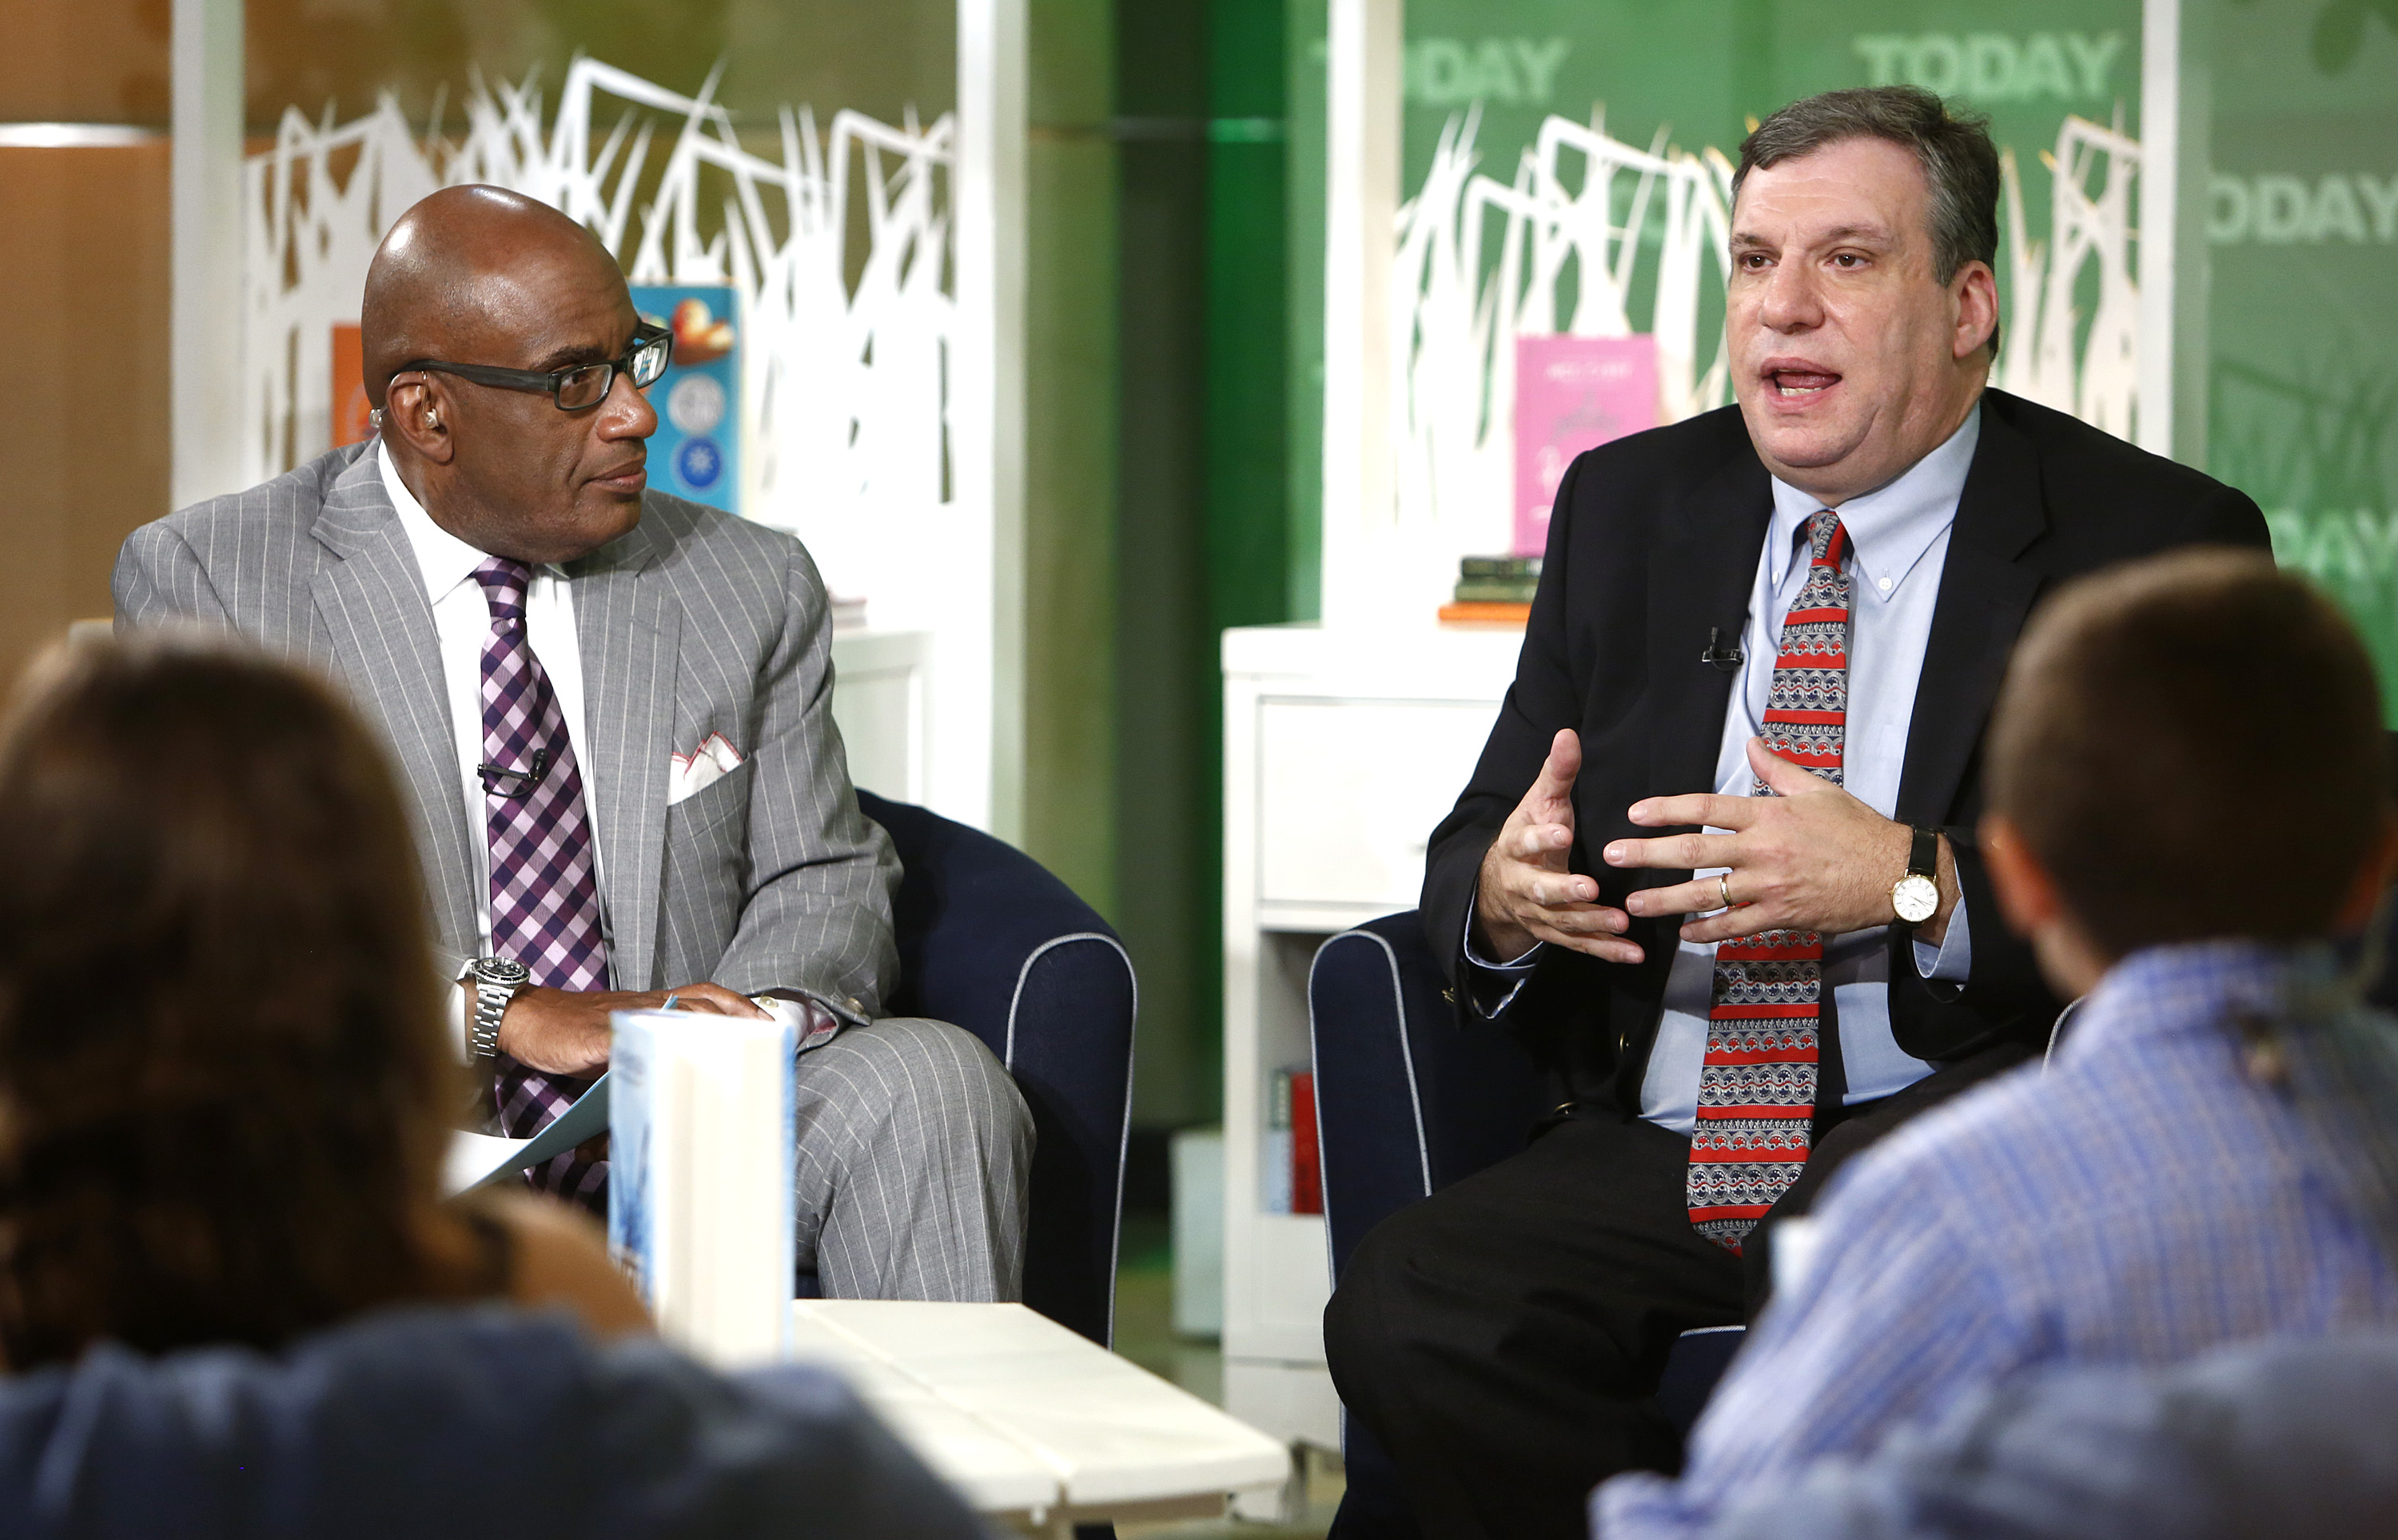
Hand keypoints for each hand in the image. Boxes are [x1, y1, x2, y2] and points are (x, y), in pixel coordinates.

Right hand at [491, 980, 768, 1075]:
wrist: (527, 1018)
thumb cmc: (574, 1032)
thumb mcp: (620, 1038)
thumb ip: (649, 1052)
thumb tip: (681, 1080)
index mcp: (652, 1004)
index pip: (704, 996)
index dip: (737, 1006)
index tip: (766, 1022)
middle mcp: (644, 1006)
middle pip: (700, 1002)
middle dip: (736, 1017)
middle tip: (764, 1035)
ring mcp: (622, 1019)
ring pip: (674, 1015)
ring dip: (709, 1028)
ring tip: (736, 1044)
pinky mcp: (597, 1038)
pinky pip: (632, 1038)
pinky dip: (655, 1045)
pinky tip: (676, 1057)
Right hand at [1473, 729, 1642, 964]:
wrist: (1499, 884)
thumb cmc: (1529, 834)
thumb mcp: (1539, 801)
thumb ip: (1556, 772)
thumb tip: (1568, 734)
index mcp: (1517, 847)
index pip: (1524, 842)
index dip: (1540, 839)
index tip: (1561, 833)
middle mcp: (1523, 883)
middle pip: (1540, 890)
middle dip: (1565, 891)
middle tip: (1591, 889)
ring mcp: (1538, 912)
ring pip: (1562, 922)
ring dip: (1592, 924)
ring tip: (1621, 922)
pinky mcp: (1554, 933)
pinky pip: (1580, 945)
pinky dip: (1606, 951)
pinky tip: (1633, 954)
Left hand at [1603, 737, 1955, 944]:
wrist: (1895, 873)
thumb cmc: (1857, 829)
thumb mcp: (1818, 790)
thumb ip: (1777, 769)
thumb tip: (1750, 744)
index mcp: (1769, 814)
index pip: (1707, 808)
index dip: (1668, 810)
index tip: (1636, 813)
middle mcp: (1763, 849)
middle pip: (1695, 852)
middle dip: (1649, 854)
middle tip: (1614, 854)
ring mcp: (1770, 886)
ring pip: (1707, 894)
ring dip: (1666, 900)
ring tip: (1634, 904)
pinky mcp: (1782, 916)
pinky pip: (1737, 926)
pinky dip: (1708, 931)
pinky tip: (1685, 934)